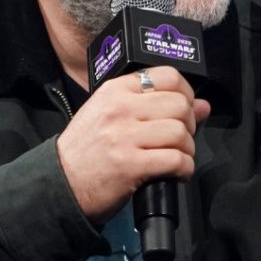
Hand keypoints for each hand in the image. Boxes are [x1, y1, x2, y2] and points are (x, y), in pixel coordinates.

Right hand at [56, 66, 208, 224]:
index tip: (184, 109)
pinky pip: (176, 160)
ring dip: (187, 149)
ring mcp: (124, 137)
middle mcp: (120, 109)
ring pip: (180, 132)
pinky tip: (175, 173)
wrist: (58, 183)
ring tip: (176, 157)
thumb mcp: (112, 116)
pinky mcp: (130, 165)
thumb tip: (202, 105)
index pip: (168, 76)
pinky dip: (184, 169)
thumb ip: (154, 105)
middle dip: (189, 125)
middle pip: (179, 105)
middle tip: (180, 139)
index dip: (185, 93)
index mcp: (115, 91)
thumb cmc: (87, 150)